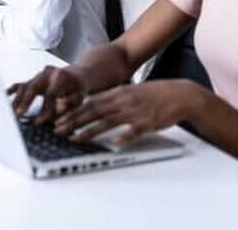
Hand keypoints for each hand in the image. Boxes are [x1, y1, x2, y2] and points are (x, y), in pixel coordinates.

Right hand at [8, 65, 88, 124]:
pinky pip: (19, 85)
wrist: (77, 76)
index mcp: (60, 76)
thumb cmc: (78, 88)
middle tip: (17, 114)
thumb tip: (58, 109)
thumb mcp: (80, 96)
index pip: (50, 94)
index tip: (39, 122)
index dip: (45, 108)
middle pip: (32, 87)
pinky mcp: (32, 80)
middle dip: (24, 102)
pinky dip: (10, 92)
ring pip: (24, 87)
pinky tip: (2, 98)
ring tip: (9, 112)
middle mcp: (46, 73)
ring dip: (16, 100)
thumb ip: (70, 103)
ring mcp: (37, 76)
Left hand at [53, 79, 199, 145]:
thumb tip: (94, 106)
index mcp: (118, 93)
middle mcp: (123, 101)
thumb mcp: (130, 92)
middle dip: (73, 121)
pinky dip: (123, 137)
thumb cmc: (154, 95)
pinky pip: (133, 131)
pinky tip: (114, 144)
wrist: (179, 94)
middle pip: (93, 111)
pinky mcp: (147, 122)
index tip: (59, 119)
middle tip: (58, 130)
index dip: (73, 111)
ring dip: (89, 131)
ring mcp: (134, 112)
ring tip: (75, 139)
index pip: (90, 102)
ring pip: (107, 121)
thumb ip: (112, 99)